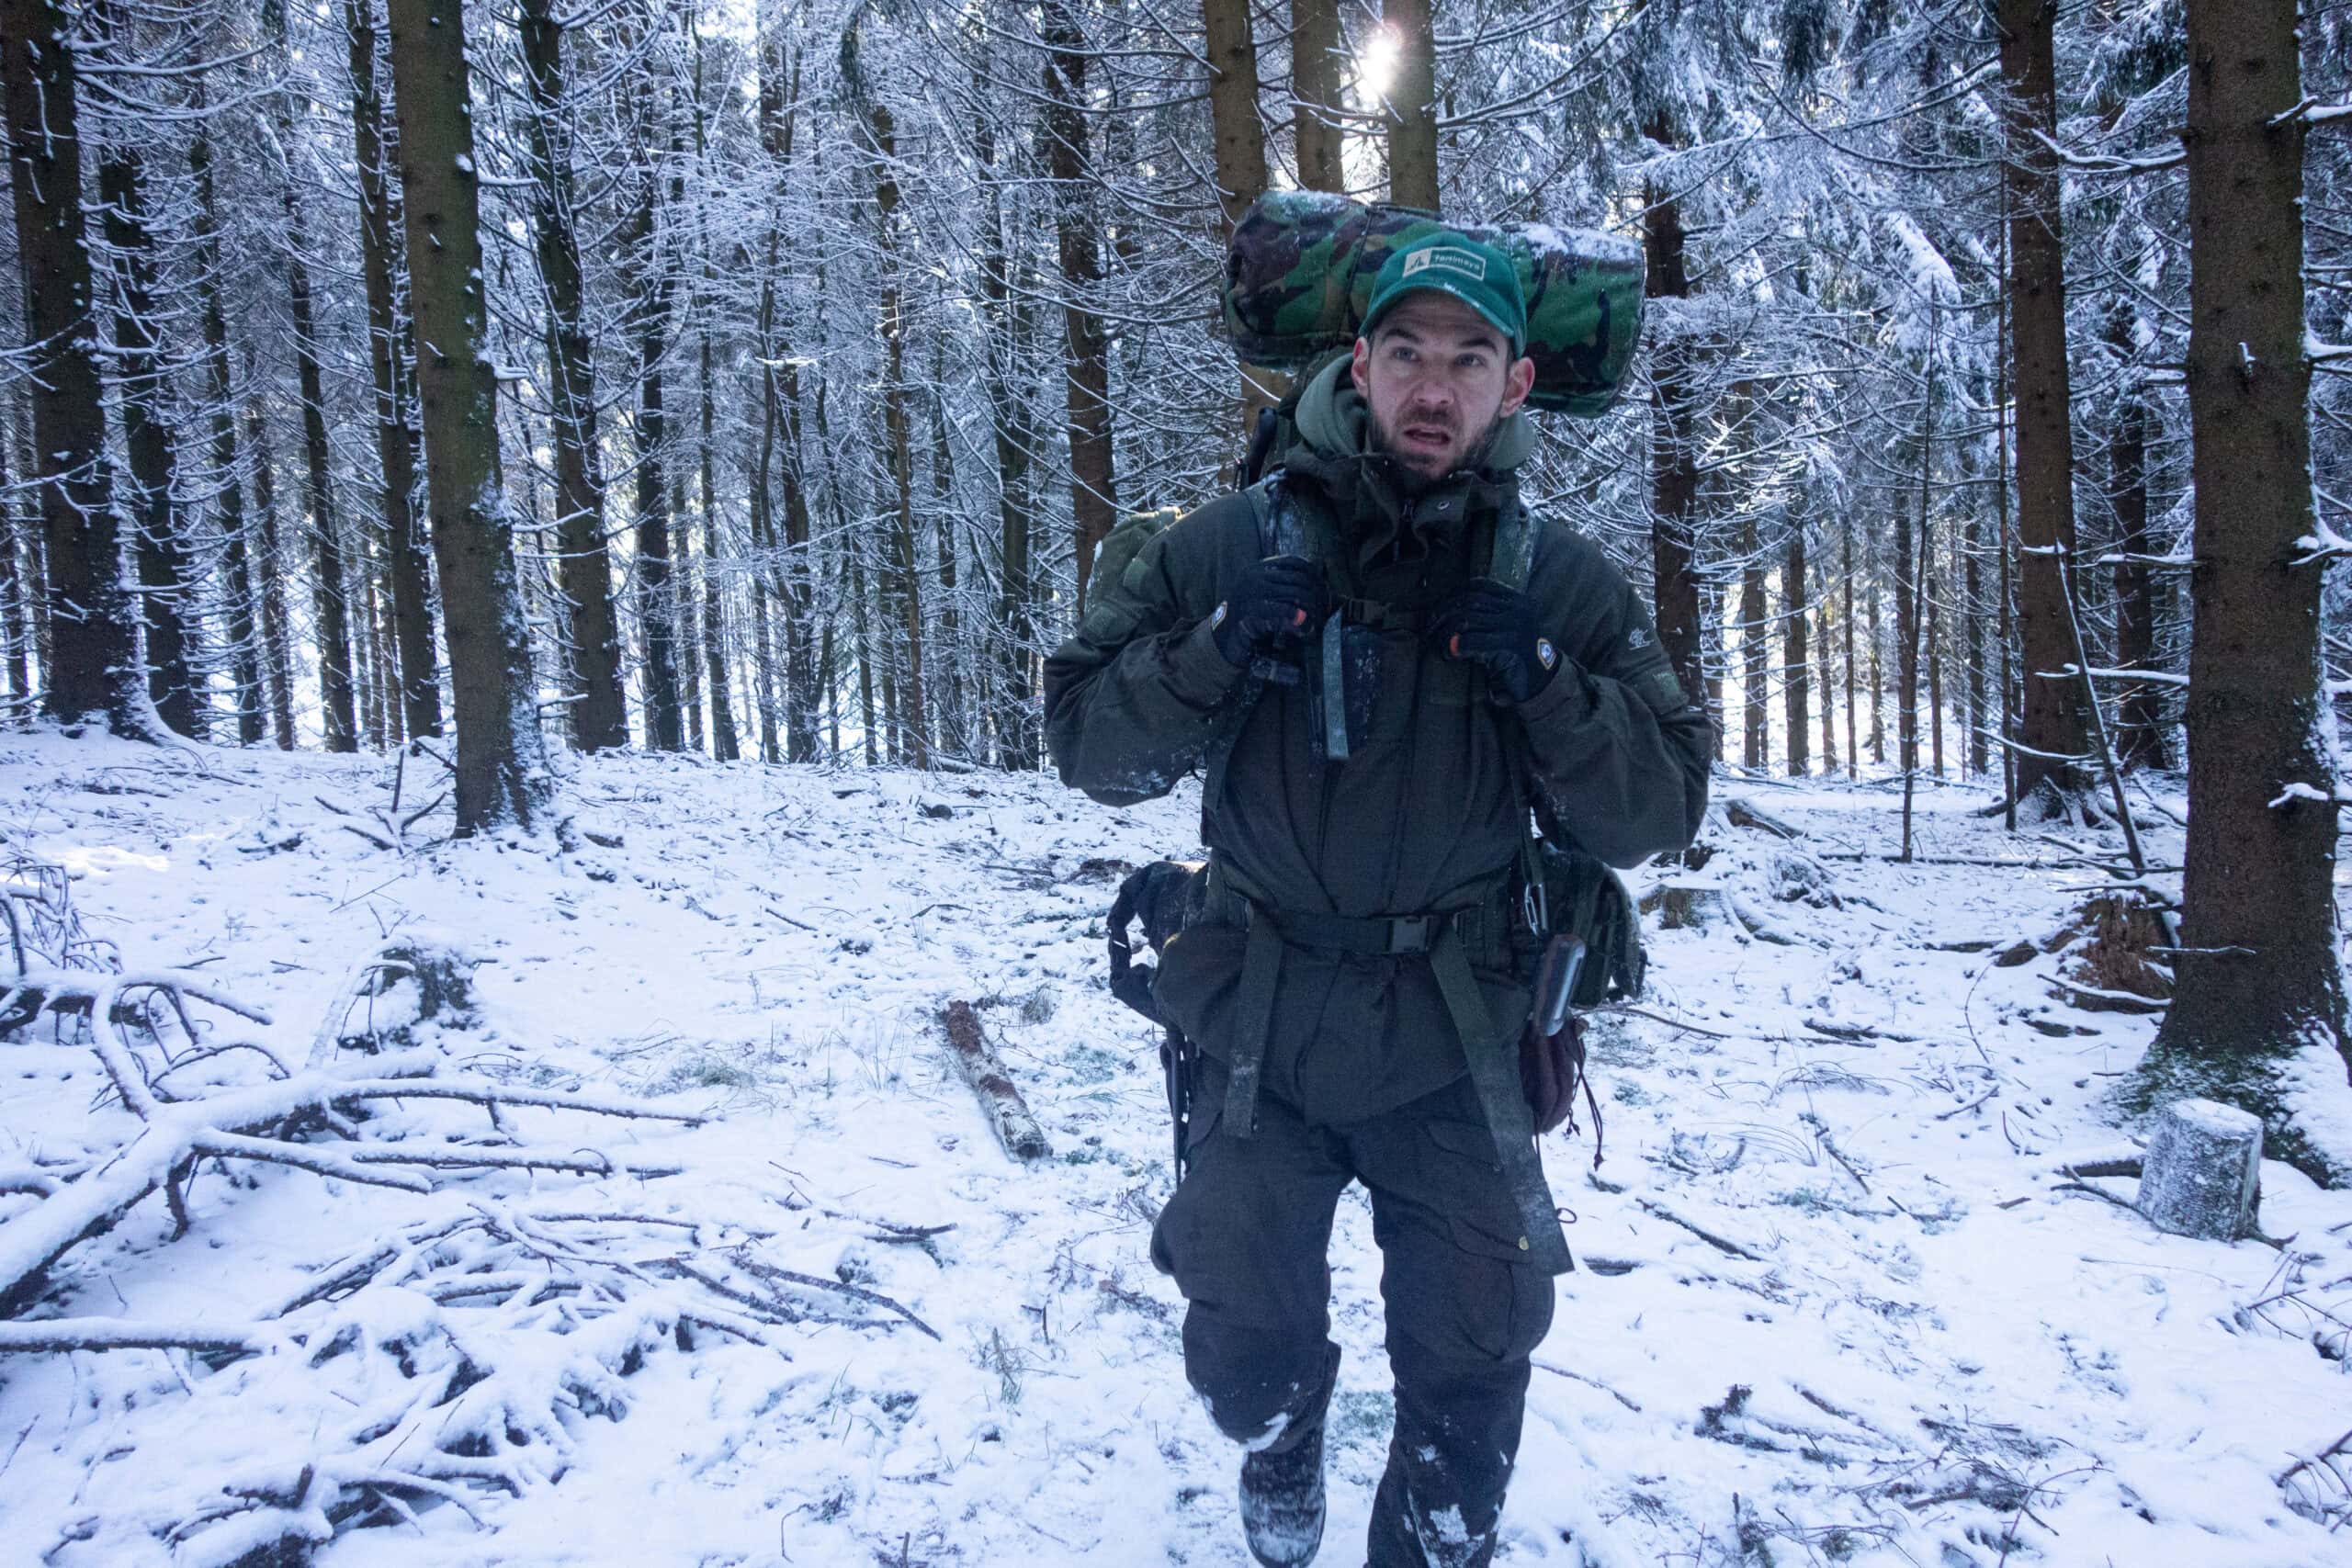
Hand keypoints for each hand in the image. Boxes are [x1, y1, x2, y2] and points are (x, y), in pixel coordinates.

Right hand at [1212, 555, 1325, 667]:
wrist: (1225, 634)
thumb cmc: (1251, 614)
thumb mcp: (1265, 594)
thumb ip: (1284, 587)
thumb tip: (1319, 589)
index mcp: (1258, 567)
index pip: (1293, 561)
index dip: (1312, 572)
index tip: (1322, 586)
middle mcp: (1255, 575)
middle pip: (1298, 578)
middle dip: (1316, 593)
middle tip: (1324, 607)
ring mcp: (1252, 591)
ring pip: (1294, 593)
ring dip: (1311, 607)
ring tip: (1317, 618)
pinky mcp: (1251, 609)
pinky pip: (1281, 608)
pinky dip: (1296, 614)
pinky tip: (1303, 620)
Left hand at [1430, 579, 1558, 702]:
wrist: (1541, 681)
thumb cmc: (1516, 657)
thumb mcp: (1503, 629)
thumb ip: (1485, 616)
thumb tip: (1447, 610)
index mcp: (1516, 601)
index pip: (1479, 586)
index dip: (1453, 594)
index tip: (1436, 608)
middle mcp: (1517, 609)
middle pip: (1470, 601)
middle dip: (1443, 613)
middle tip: (1429, 629)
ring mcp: (1516, 625)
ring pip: (1468, 619)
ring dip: (1446, 632)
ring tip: (1437, 645)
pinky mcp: (1511, 645)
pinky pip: (1474, 639)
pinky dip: (1457, 645)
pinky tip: (1449, 653)